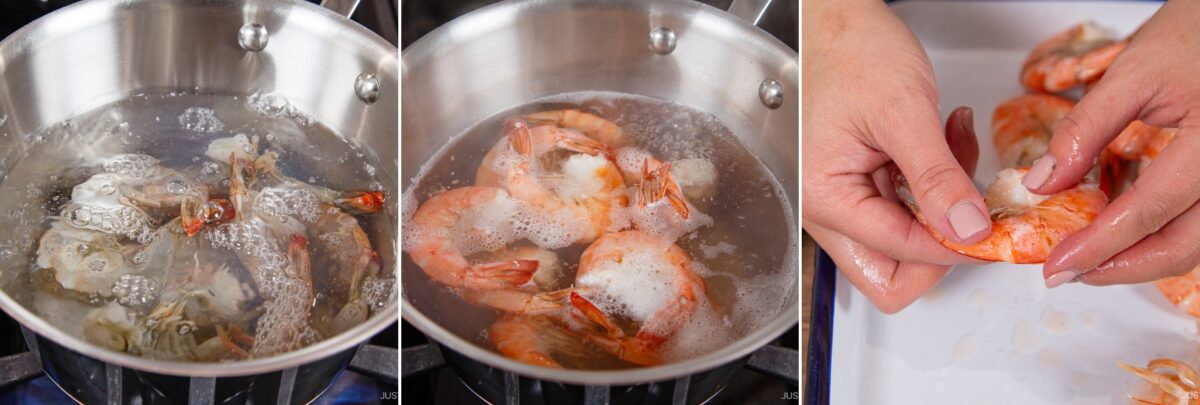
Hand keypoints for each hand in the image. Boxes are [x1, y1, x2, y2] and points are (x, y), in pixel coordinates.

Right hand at [802, 0, 987, 312]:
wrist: (833, 17)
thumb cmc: (851, 51)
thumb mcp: (903, 112)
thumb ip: (936, 178)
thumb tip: (969, 233)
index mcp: (826, 199)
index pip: (901, 253)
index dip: (957, 245)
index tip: (1000, 227)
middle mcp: (825, 210)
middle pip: (892, 275)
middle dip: (942, 245)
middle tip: (975, 206)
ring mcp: (841, 201)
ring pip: (901, 247)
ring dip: (942, 210)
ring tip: (955, 149)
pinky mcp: (858, 186)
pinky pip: (902, 212)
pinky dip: (934, 187)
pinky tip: (943, 143)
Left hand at [1026, 1, 1199, 286]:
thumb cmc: (1194, 35)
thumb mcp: (1133, 73)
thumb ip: (1086, 129)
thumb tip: (1044, 183)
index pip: (1149, 211)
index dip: (1098, 245)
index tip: (1057, 266)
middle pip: (1184, 246)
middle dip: (1122, 268)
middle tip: (1070, 272)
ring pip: (1198, 243)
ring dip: (1143, 259)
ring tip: (1091, 258)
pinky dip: (1163, 237)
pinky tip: (1124, 234)